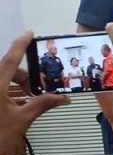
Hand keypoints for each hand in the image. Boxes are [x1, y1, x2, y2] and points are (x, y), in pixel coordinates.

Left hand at [0, 32, 69, 154]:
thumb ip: (43, 104)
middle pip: (8, 70)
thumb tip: (64, 98)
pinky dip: (8, 95)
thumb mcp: (22, 119)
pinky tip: (18, 107)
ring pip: (3, 82)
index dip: (21, 44)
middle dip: (25, 77)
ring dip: (17, 88)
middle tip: (39, 89)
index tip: (30, 34)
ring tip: (30, 100)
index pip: (11, 57)